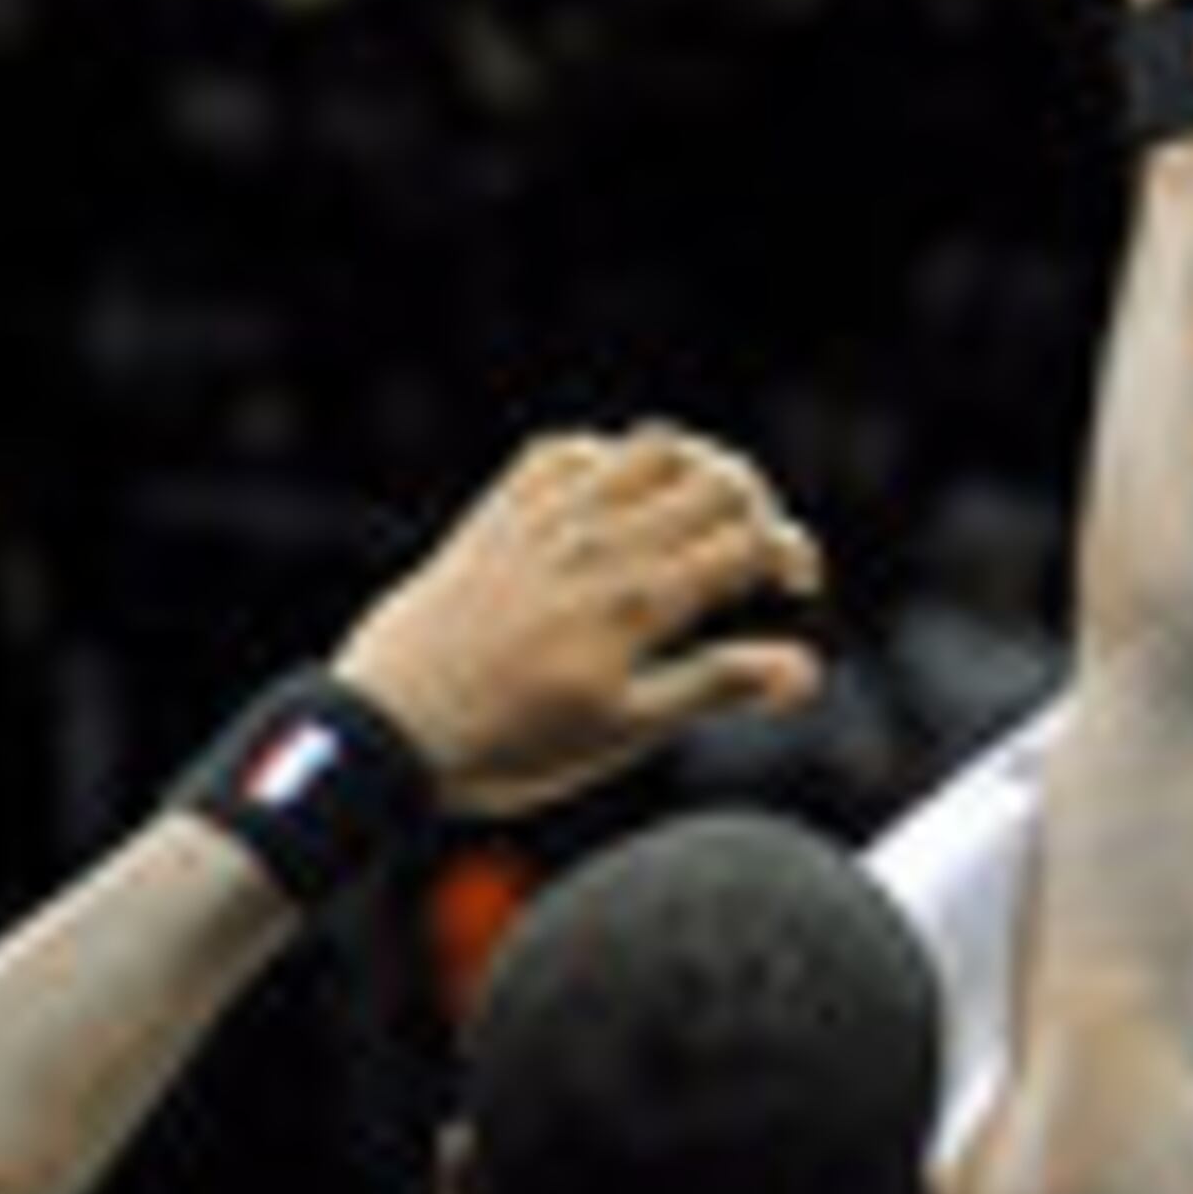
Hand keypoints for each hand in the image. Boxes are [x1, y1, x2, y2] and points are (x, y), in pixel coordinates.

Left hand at [340, 422, 825, 810]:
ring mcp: (549, 517)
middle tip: (754, 547)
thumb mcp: (622, 732)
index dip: (791, 553)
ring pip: (652, 447)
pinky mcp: (501, 512)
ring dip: (693, 468)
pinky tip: (614, 495)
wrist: (388, 727)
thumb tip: (804, 670)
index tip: (793, 585)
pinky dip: (608, 459)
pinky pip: (567, 450)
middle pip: (716, 478)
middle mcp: (601, 541)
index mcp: (641, 600)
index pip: (751, 540)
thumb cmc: (509, 746)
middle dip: (757, 504)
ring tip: (698, 510)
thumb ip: (715, 687)